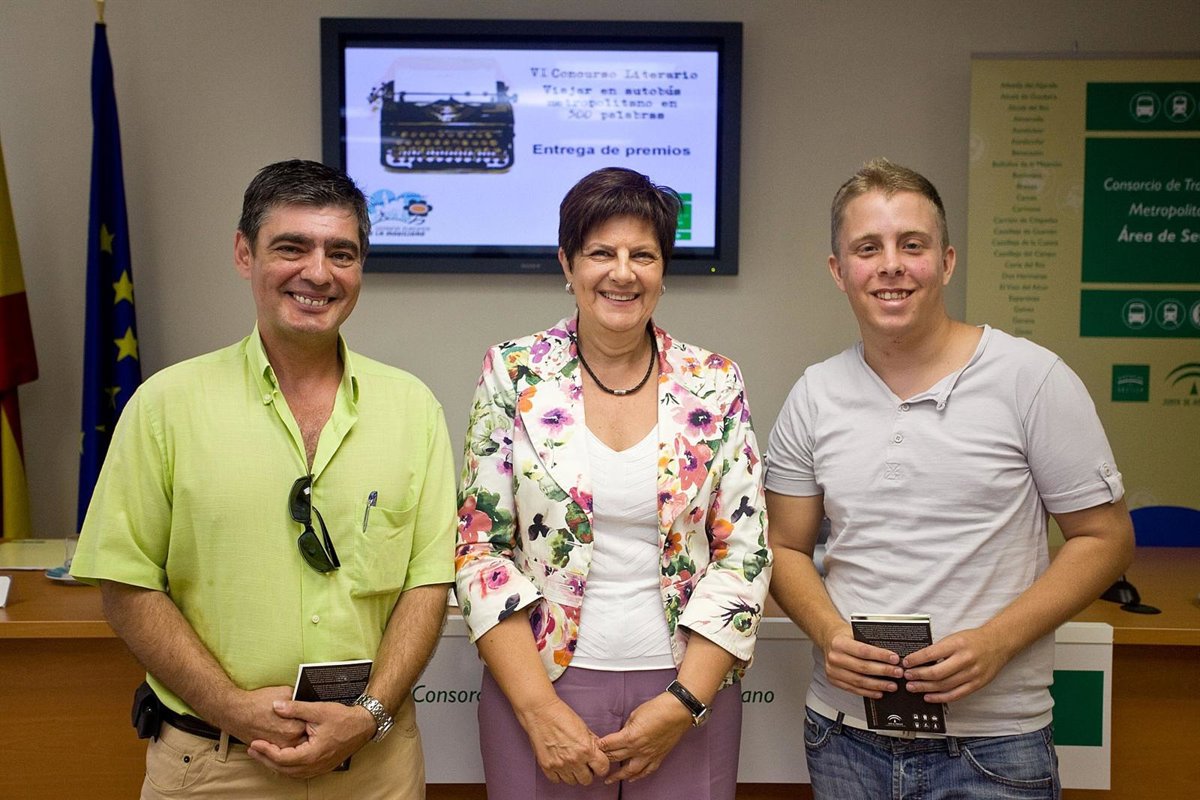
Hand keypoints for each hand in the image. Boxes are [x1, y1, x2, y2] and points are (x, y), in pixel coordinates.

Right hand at [223, 686, 307, 747]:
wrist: (235, 712)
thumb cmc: (258, 702)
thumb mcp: (285, 692)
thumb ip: (300, 700)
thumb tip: (308, 700)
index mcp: (295, 728)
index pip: (311, 725)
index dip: (310, 717)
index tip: (310, 713)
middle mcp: (288, 742)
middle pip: (304, 736)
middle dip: (304, 728)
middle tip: (301, 718)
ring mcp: (277, 748)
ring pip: (293, 743)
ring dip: (294, 735)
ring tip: (289, 723)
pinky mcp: (268, 749)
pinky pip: (281, 745)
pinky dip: (283, 739)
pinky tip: (280, 729)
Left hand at [246, 700, 374, 778]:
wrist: (363, 725)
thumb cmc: (344, 718)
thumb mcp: (318, 710)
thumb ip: (296, 709)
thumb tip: (276, 706)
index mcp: (312, 753)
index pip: (282, 758)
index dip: (266, 751)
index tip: (255, 743)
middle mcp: (315, 765)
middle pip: (283, 769)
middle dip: (266, 760)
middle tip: (253, 750)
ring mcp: (319, 768)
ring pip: (291, 773)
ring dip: (275, 765)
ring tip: (263, 755)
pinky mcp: (322, 766)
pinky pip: (299, 772)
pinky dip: (287, 767)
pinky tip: (282, 760)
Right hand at [515, 697, 608, 784]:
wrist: (540, 712)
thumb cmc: (562, 716)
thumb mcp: (584, 727)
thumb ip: (593, 743)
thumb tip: (599, 753)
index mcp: (586, 749)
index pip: (602, 769)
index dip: (601, 766)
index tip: (597, 764)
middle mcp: (574, 760)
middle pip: (587, 780)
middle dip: (587, 772)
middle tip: (583, 763)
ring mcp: (559, 765)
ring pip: (572, 782)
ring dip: (573, 774)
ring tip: (569, 762)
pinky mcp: (547, 767)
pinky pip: (557, 780)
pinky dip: (559, 774)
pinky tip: (559, 763)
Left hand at [597, 692, 691, 783]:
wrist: (677, 712)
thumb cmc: (657, 709)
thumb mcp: (635, 714)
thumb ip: (626, 727)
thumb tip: (623, 734)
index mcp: (630, 737)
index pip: (609, 745)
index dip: (600, 746)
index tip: (593, 748)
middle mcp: (638, 749)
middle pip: (616, 758)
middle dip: (605, 760)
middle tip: (597, 763)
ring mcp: (649, 755)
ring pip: (630, 771)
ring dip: (618, 776)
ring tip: (609, 780)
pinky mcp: (658, 757)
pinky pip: (647, 771)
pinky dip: (638, 776)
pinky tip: (632, 778)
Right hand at [819, 624, 902, 698]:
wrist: (828, 640)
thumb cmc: (844, 636)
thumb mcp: (854, 633)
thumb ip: (869, 643)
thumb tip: (890, 654)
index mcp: (839, 643)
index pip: (864, 651)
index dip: (881, 656)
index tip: (894, 659)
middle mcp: (834, 657)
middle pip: (863, 667)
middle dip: (883, 671)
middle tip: (897, 672)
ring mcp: (833, 671)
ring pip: (859, 681)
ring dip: (878, 685)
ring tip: (892, 685)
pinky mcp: (834, 680)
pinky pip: (853, 689)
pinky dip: (868, 692)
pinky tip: (878, 691)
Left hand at [902, 627, 1013, 703]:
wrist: (999, 643)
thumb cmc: (974, 640)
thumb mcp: (954, 638)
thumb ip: (939, 649)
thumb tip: (918, 660)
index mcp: (957, 644)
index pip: (930, 654)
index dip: (915, 660)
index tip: (906, 663)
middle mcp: (965, 660)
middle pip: (936, 673)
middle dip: (918, 676)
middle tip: (906, 677)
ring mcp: (972, 674)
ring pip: (944, 685)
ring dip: (925, 688)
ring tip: (913, 687)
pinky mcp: (977, 684)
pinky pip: (956, 695)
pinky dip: (940, 697)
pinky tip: (929, 696)